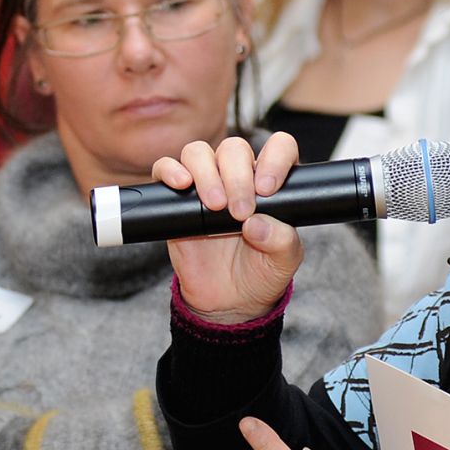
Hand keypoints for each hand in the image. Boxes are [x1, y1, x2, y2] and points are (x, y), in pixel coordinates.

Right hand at [156, 134, 303, 323]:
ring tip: (213, 206)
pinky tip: (182, 185)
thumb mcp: (283, 262)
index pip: (278, 148)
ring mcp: (205, 184)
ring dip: (206, 173)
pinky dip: (170, 170)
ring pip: (199, 152)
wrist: (227, 301)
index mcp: (270, 183)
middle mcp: (238, 176)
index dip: (275, 159)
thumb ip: (282, 241)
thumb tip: (258, 223)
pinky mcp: (176, 199)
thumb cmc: (260, 273)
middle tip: (239, 211)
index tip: (267, 189)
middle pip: (234, 149)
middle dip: (237, 176)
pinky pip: (165, 169)